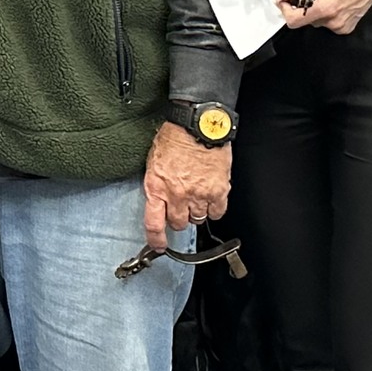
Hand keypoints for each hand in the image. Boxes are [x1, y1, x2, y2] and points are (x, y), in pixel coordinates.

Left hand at [141, 124, 230, 252]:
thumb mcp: (153, 161)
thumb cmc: (174, 137)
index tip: (158, 245)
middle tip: (181, 205)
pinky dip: (214, 208)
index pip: (153, 223)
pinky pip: (217, 212)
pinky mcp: (218, 191)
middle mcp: (177, 194)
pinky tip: (211, 197)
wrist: (196, 125)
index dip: (156, 238)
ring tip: (196, 195)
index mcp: (156, 186)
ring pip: (198, 219)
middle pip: (178, 223)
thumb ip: (156, 184)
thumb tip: (159, 198)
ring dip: (196, 211)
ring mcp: (198, 194)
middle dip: (178, 217)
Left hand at [275, 0, 371, 35]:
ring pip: (316, 20)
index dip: (285, 9)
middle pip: (304, 19)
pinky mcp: (348, 26)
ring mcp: (342, 25)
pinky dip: (326, 10)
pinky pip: (328, 21)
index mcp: (327, 8)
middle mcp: (335, 21)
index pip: (293, 21)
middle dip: (302, 4)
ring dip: (315, 6)